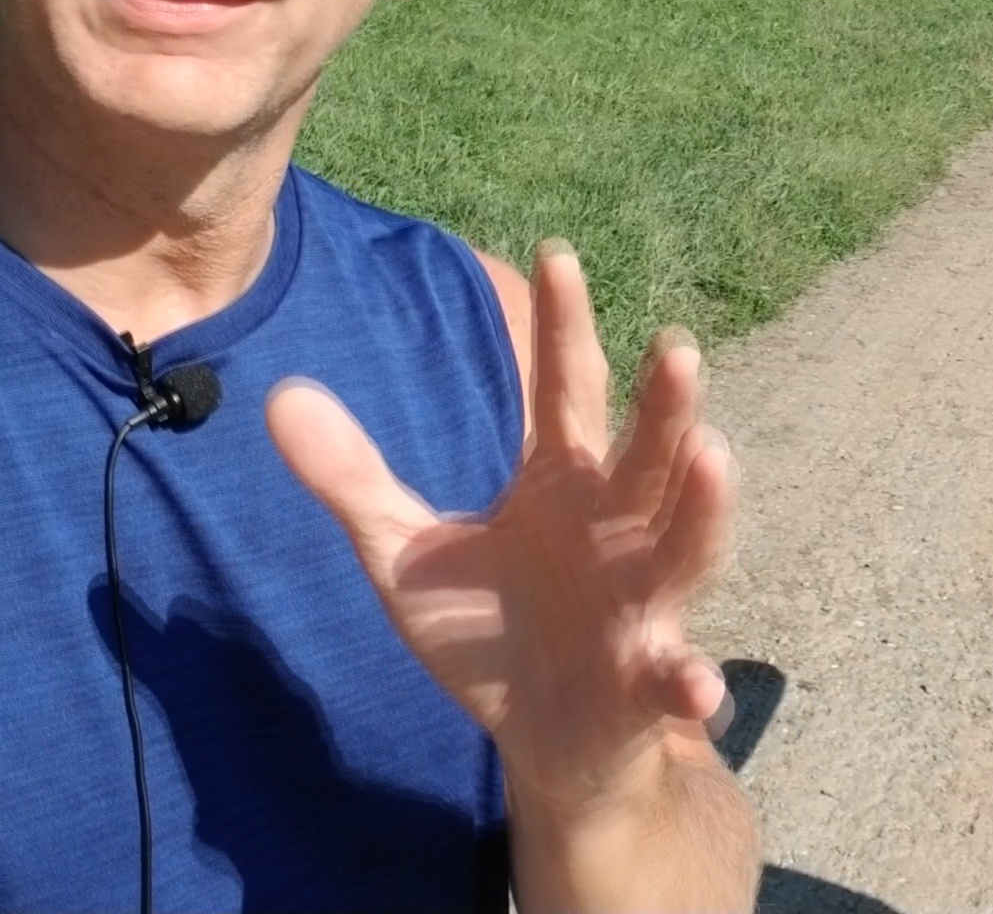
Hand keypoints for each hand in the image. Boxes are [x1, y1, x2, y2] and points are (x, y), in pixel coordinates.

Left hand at [268, 243, 735, 815]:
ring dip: (703, 506)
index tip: (555, 253)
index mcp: (564, 483)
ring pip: (685, 546)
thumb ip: (352, 476)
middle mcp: (619, 528)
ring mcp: (645, 604)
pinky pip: (676, 681)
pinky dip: (690, 683)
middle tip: (676, 347)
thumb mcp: (404, 553)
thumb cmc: (489, 631)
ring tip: (713, 454)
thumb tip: (278, 394)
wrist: (545, 739)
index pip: (569, 389)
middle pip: (647, 455)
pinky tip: (696, 686)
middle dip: (666, 406)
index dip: (564, 326)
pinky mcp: (649, 683)